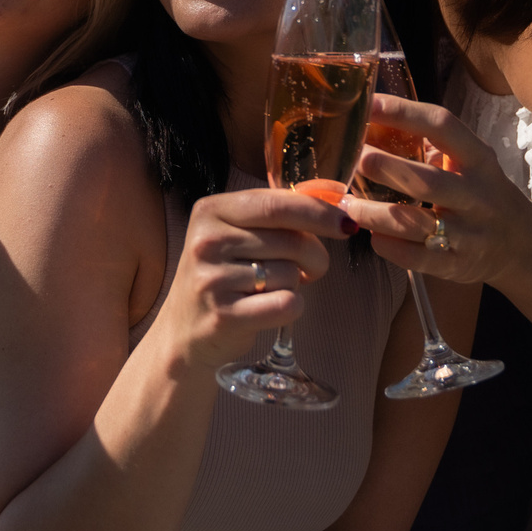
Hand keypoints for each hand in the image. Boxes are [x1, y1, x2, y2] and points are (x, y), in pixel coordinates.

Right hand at [151, 186, 352, 373]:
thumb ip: (275, 213)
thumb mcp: (235, 233)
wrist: (184, 332)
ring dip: (294, 284)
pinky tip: (272, 308)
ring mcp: (212, 279)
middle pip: (290, 241)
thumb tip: (334, 198)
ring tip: (272, 289)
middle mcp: (207, 241)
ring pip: (290, 274)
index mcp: (210, 210)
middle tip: (314, 268)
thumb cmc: (223, 275)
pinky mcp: (224, 315)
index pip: (276, 204)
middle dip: (316, 255)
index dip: (318, 212)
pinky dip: (290, 307)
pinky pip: (285, 304)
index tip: (346, 222)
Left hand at [341, 94, 531, 285]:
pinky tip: (371, 236)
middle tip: (355, 158)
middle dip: (387, 168)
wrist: (520, 246)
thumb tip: (371, 124)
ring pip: (416, 224)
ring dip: (376, 213)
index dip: (404, 113)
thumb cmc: (481, 193)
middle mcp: (476, 195)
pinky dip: (389, 246)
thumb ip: (431, 146)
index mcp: (478, 160)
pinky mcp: (457, 265)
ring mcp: (468, 234)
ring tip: (347, 203)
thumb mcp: (469, 163)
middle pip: (427, 180)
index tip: (370, 105)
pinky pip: (417, 258)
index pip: (443, 126)